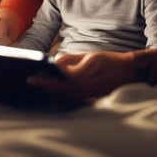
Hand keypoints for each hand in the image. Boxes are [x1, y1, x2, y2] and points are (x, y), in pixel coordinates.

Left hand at [28, 50, 146, 100]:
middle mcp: (83, 92)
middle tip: (27, 82)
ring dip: (48, 92)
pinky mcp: (88, 100)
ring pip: (62, 97)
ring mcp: (86, 98)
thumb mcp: (91, 57)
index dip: (44, 81)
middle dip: (42, 88)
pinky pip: (69, 99)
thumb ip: (72, 61)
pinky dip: (58, 95)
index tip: (31, 77)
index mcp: (83, 80)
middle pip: (58, 92)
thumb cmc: (109, 62)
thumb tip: (54, 64)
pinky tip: (50, 90)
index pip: (58, 82)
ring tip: (35, 86)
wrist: (129, 73)